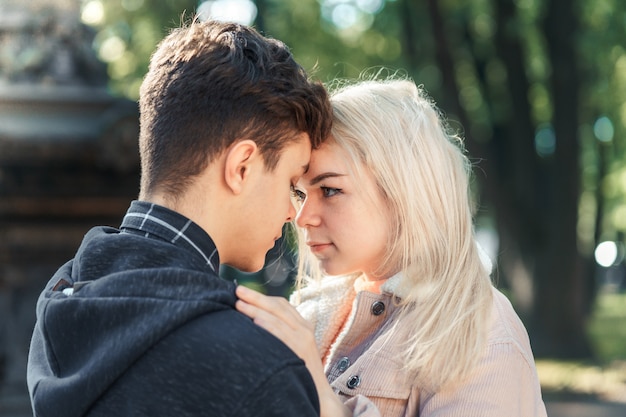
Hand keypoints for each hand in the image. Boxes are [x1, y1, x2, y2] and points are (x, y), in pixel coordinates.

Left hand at [235, 285, 350, 416]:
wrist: (319, 394)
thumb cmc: (300, 372)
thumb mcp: (293, 347)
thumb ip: (280, 334)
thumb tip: (255, 323)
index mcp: (302, 325)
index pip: (281, 304)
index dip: (262, 297)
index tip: (244, 292)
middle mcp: (304, 328)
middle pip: (277, 306)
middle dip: (256, 297)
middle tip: (237, 290)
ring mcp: (303, 338)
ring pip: (276, 317)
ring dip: (255, 309)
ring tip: (238, 305)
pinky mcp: (300, 350)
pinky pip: (281, 334)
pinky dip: (267, 326)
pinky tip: (254, 322)